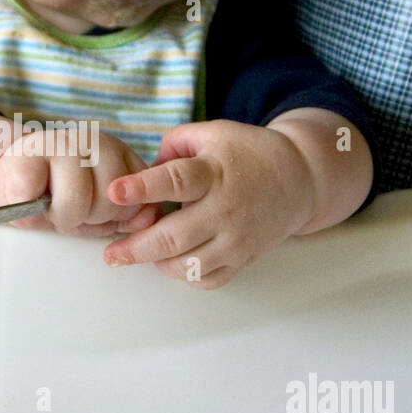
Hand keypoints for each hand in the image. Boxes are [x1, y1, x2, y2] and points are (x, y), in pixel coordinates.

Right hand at [0, 126, 162, 236]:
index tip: (101, 215)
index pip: (138, 189)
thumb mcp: (103, 212)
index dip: (121, 213)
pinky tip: (30, 202)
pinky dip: (31, 208)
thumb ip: (128, 215)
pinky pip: (37, 192)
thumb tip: (147, 219)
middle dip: (93, 218)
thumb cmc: (61, 200)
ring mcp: (61, 141)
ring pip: (77, 198)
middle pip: (110, 195)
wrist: (16, 182)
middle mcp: (93, 140)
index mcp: (118, 152)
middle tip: (75, 215)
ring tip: (56, 212)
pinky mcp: (27, 151)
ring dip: (64, 217)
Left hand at [102, 119, 316, 287]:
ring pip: (188, 265)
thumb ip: (173, 144)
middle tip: (111, 254)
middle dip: (136, 248)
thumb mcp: (212, 133)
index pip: (175, 181)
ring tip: (141, 252)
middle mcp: (225, 208)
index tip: (114, 192)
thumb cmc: (247, 153)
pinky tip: (173, 262)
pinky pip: (207, 279)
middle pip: (174, 236)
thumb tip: (142, 170)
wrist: (300, 178)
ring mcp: (236, 238)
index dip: (142, 187)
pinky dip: (185, 276)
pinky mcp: (243, 258)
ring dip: (158, 263)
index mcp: (214, 172)